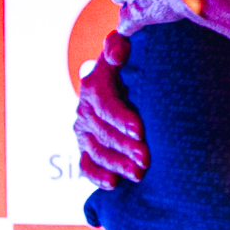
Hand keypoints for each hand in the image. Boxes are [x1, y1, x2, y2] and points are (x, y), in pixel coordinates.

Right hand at [72, 26, 147, 187]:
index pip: (105, 104)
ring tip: (139, 174)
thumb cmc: (131, 63)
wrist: (125, 78)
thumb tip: (118, 53)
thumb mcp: (123, 49)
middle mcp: (85, 109)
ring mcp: (83, 131)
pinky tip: (114, 183)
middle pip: (102, 132)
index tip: (140, 131)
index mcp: (94, 85)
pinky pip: (86, 165)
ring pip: (96, 151)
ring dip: (116, 164)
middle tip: (146, 159)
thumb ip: (118, 45)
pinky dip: (97, 176)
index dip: (121, 119)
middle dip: (124, 147)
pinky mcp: (86, 148)